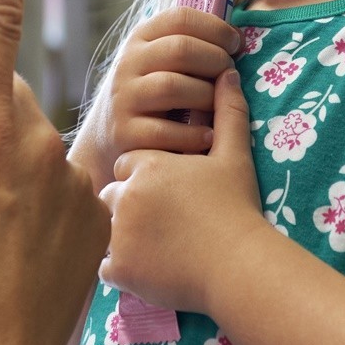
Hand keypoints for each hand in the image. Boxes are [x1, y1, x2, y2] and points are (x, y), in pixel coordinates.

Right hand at [79, 8, 241, 191]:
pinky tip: (207, 136)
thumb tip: (238, 38)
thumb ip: (190, 45)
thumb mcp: (160, 61)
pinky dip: (194, 134)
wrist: (109, 136)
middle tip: (230, 76)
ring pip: (172, 86)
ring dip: (207, 96)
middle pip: (180, 49)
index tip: (235, 45)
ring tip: (219, 107)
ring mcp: (123, 98)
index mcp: (141, 38)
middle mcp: (128, 63)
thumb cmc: (153, 93)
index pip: (181, 17)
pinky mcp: (124, 133)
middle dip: (216, 61)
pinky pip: (165, 131)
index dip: (216, 28)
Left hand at [99, 68, 268, 320]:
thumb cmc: (237, 208)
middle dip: (129, 207)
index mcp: (146, 165)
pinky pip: (107, 267)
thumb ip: (228, 112)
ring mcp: (118, 234)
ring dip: (122, 237)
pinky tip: (149, 269)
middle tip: (162, 223)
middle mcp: (124, 195)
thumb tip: (228, 74)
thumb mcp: (234, 156)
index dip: (147, 178)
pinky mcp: (119, 269)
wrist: (239, 264)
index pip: (128, 165)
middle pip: (112, 195)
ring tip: (155, 247)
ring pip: (105, 230)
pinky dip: (123, 270)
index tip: (169, 193)